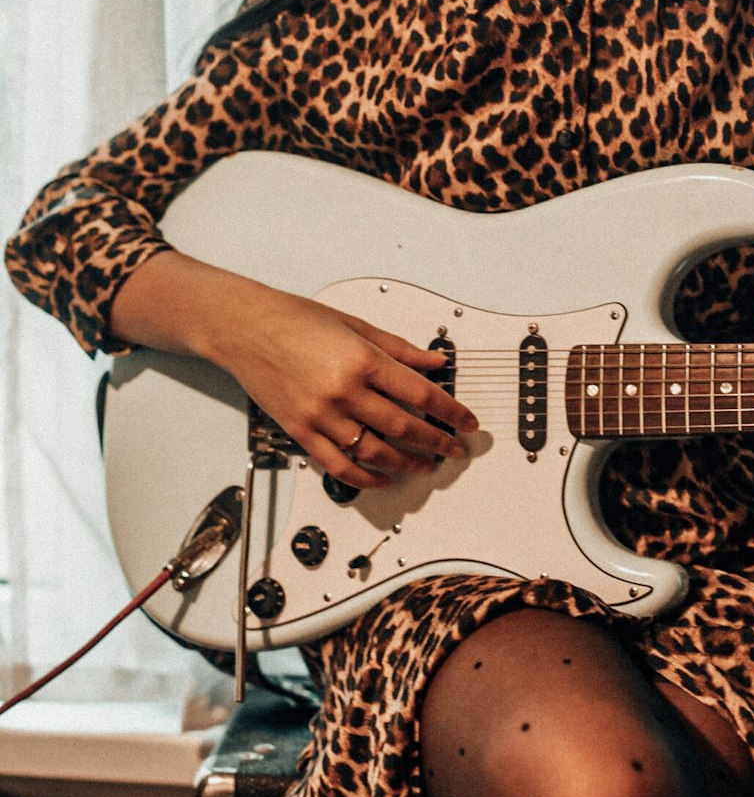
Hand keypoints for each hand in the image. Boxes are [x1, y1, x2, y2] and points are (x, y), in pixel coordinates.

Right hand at [212, 288, 477, 489]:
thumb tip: (434, 363)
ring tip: (425, 465)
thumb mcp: (355, 324)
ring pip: (375, 452)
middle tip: (455, 449)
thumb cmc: (294, 319)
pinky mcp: (301, 432)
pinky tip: (382, 477)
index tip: (466, 422)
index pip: (421, 393)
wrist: (244, 327)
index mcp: (362, 360)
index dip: (450, 412)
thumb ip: (399, 349)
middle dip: (437, 442)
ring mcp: (321, 416)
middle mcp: (344, 391)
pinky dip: (364, 477)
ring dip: (406, 463)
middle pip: (403, 428)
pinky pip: (338, 466)